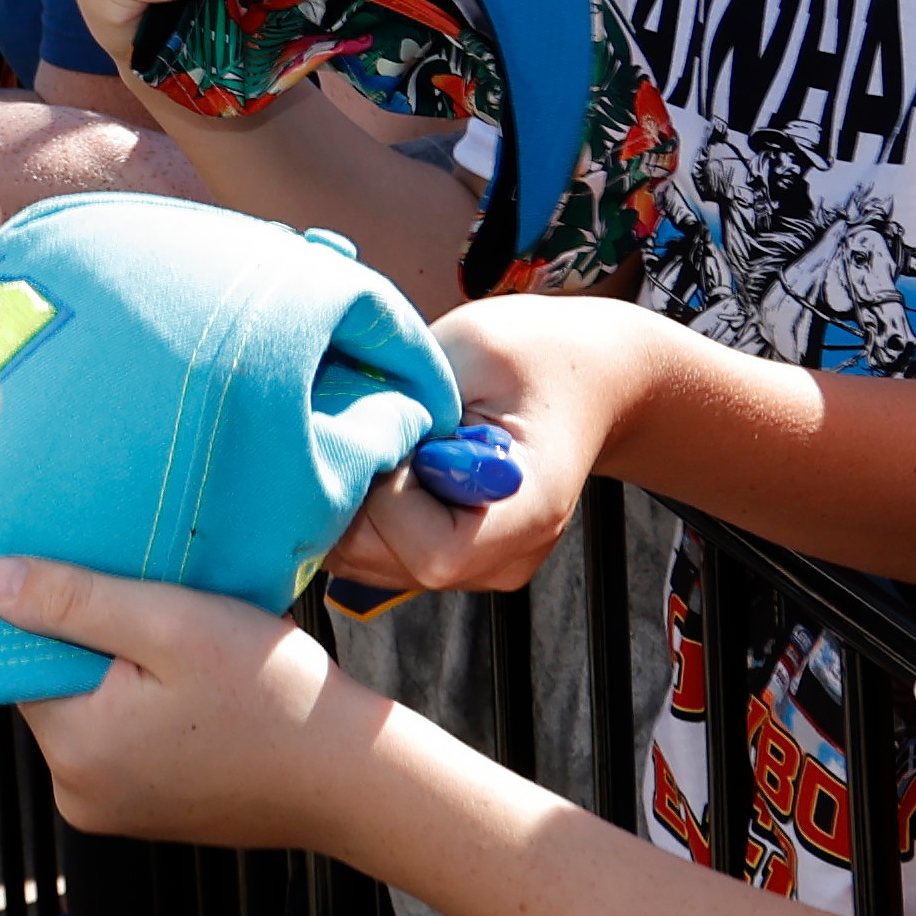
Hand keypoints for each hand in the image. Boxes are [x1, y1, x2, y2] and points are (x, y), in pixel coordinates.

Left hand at [0, 555, 396, 856]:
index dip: (61, 612)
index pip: (22, 659)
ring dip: (126, 676)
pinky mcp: (146, 816)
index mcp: (74, 749)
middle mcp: (78, 795)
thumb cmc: (275, 697)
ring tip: (188, 658)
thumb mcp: (174, 624)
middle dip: (98, 645)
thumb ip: (76, 600)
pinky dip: (148, 712)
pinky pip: (123, 744)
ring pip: (92, 712)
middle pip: (56, 687)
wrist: (354, 778)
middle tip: (164, 616)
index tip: (112, 586)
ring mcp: (113, 812)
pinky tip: (198, 696)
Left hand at [350, 295, 655, 592]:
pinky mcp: (457, 560)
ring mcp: (481, 568)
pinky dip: (362, 509)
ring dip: (349, 503)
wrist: (590, 376)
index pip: (432, 550)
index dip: (388, 497)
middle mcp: (507, 557)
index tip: (390, 432)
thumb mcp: (472, 348)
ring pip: (369, 563)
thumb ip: (407, 396)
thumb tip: (325, 429)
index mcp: (529, 510)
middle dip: (351, 496)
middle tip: (361, 427)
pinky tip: (384, 459)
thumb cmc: (535, 353)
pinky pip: (380, 551)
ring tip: (378, 438)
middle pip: (387, 564)